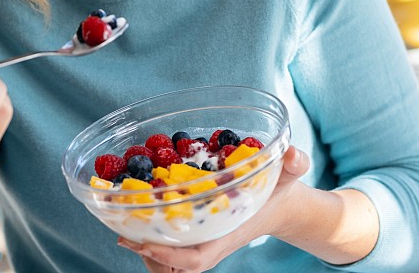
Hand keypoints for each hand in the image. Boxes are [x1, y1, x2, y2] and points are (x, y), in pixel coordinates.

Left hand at [117, 146, 309, 272]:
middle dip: (150, 255)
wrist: (281, 205)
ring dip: (147, 248)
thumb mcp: (288, 176)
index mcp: (228, 234)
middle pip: (175, 265)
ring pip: (170, 260)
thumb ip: (294, 165)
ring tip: (124, 227)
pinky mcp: (197, 235)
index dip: (168, 254)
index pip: (195, 258)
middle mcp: (213, 242)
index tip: (144, 243)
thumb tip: (293, 155)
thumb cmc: (281, 192)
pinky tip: (137, 219)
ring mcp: (204, 242)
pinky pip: (171, 247)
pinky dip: (152, 238)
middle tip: (124, 235)